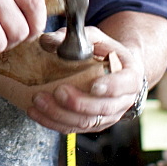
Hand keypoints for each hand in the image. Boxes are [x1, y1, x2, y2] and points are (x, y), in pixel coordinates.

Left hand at [12, 27, 144, 132]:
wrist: (114, 69)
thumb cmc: (105, 52)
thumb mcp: (95, 38)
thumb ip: (77, 37)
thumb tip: (47, 40)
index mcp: (130, 76)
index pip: (126, 84)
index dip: (111, 87)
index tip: (94, 85)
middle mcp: (123, 100)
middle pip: (103, 108)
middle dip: (79, 102)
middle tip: (58, 91)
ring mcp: (108, 116)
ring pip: (86, 122)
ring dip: (60, 114)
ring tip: (39, 101)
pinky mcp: (92, 124)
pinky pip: (72, 128)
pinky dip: (52, 122)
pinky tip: (36, 112)